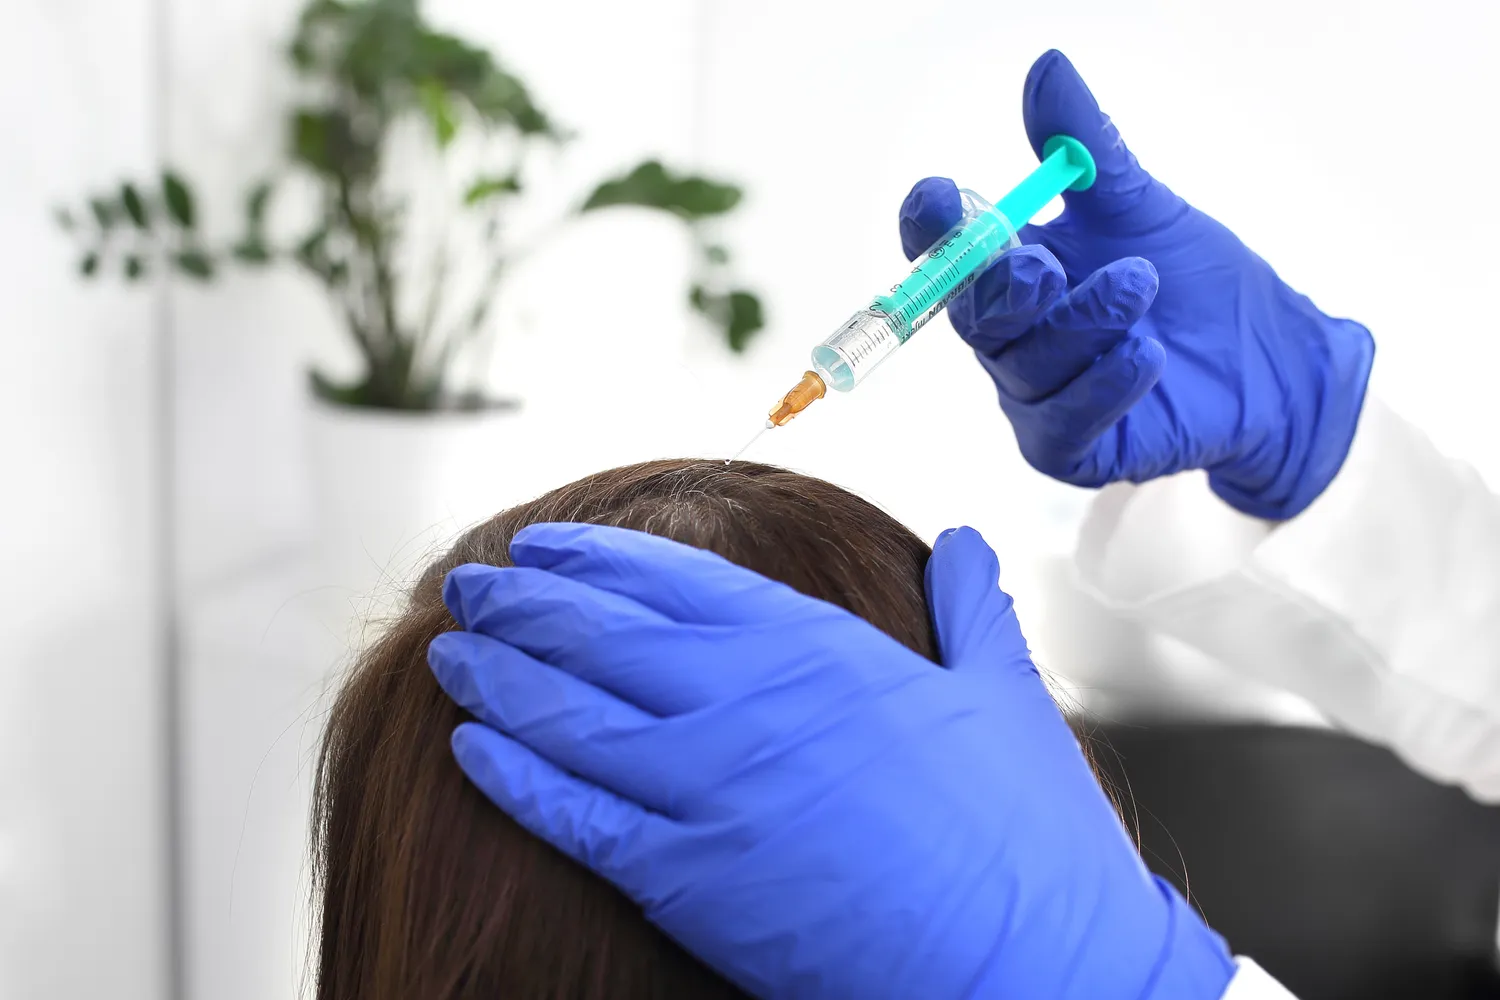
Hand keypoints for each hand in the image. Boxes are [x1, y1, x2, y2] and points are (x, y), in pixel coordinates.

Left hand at [428, 522, 1235, 998]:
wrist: (1030, 958)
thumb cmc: (1025, 829)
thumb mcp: (1002, 690)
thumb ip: (972, 603)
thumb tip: (969, 540)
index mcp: (817, 651)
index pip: (676, 580)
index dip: (597, 558)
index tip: (544, 544)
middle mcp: (747, 705)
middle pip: (601, 636)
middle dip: (524, 603)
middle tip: (469, 583)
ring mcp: (711, 792)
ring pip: (571, 718)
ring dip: (499, 679)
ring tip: (451, 651)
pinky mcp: (691, 881)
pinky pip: (577, 818)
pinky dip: (515, 778)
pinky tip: (468, 751)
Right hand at [899, 50, 1373, 519]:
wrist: (1274, 359)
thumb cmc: (1200, 283)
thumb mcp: (1143, 205)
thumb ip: (1087, 148)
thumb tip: (1048, 69)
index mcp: (1014, 270)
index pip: (946, 252)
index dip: (933, 228)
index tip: (941, 196)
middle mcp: (1012, 336)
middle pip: (972, 314)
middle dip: (1003, 288)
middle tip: (1046, 265)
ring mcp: (1036, 396)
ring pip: (1023, 365)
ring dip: (1079, 324)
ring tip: (1141, 288)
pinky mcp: (1070, 450)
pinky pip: (1061, 422)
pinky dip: (1101, 385)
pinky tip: (1146, 354)